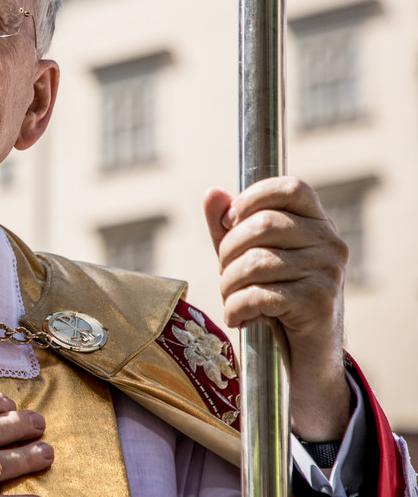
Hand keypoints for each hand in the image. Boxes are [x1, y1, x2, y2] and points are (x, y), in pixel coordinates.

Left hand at [203, 177, 351, 440]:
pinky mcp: (319, 303)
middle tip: (225, 274)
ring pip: (255, 263)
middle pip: (262, 225)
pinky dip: (236, 309)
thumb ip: (229, 225)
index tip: (231, 222)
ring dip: (229, 285)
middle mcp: (330, 243)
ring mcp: (328, 273)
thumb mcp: (248, 256)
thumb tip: (212, 193)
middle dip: (228, 252)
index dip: (252, 198)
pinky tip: (239, 318)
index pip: (291, 187)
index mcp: (317, 223)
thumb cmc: (275, 297)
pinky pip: (259, 296)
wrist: (306, 354)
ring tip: (231, 299)